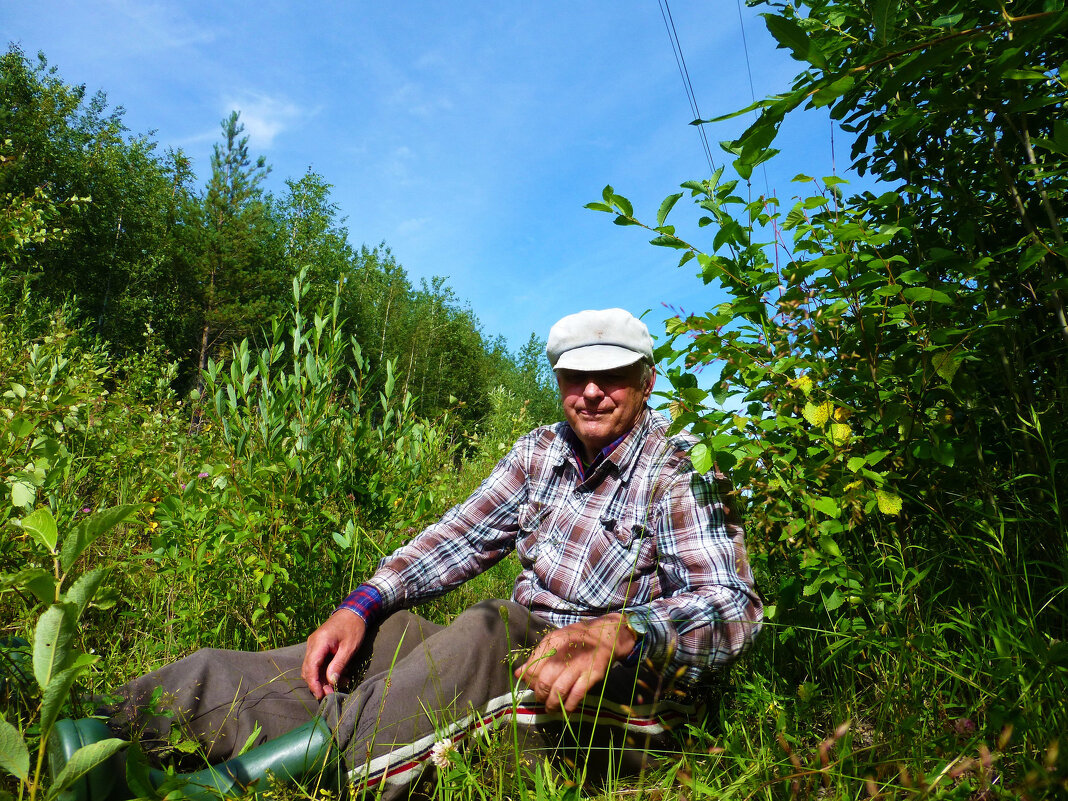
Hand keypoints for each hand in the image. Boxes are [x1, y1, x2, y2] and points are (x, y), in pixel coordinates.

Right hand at [301, 609, 366, 699]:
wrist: (354, 611)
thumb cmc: (354, 627)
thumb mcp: (349, 648)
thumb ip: (339, 664)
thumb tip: (331, 682)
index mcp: (319, 642)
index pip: (310, 667)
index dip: (313, 683)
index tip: (321, 695)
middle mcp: (312, 644)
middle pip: (308, 669)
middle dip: (318, 684)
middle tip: (332, 693)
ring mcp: (314, 645)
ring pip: (313, 668)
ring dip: (323, 678)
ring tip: (340, 684)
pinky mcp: (318, 646)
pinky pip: (318, 662)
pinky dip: (326, 671)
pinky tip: (340, 675)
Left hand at [514, 614, 636, 714]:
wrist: (605, 635)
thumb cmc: (575, 639)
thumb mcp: (554, 640)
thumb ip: (536, 656)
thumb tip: (518, 674)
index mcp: (553, 642)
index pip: (533, 668)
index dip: (530, 682)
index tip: (532, 686)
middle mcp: (565, 653)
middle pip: (544, 682)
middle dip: (540, 695)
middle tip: (542, 699)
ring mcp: (579, 664)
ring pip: (559, 691)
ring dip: (552, 704)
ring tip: (551, 708)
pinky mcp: (592, 675)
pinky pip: (577, 695)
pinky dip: (568, 706)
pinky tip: (565, 710)